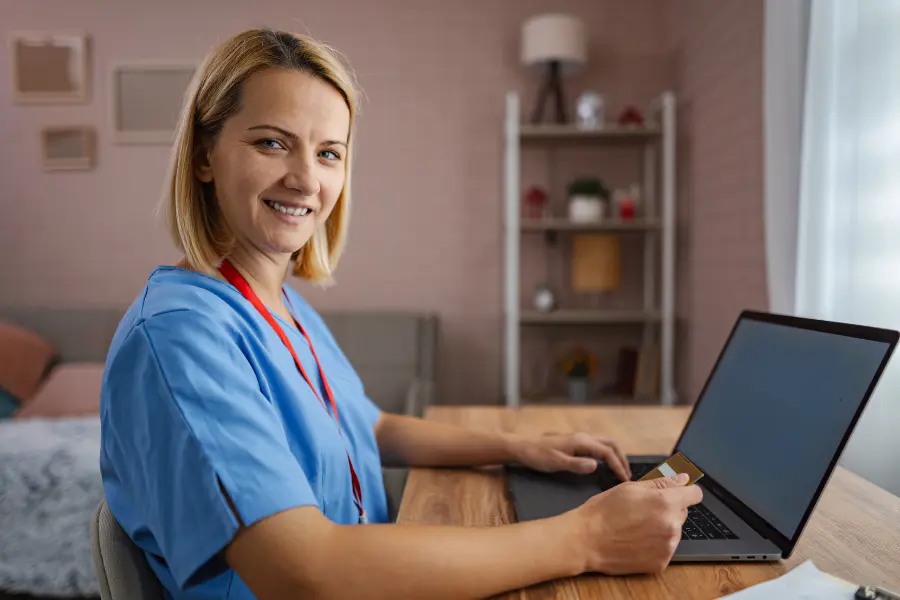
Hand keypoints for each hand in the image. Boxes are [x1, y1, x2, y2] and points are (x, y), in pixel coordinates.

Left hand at [510, 432, 630, 481]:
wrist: (523, 447)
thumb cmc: (538, 456)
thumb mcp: (556, 463)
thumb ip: (576, 465)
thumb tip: (596, 465)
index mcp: (581, 441)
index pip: (607, 453)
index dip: (618, 466)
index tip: (625, 480)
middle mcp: (583, 437)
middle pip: (611, 444)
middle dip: (622, 458)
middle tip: (627, 475)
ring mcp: (580, 438)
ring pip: (605, 443)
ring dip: (615, 455)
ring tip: (620, 470)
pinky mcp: (576, 442)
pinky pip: (598, 445)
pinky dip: (607, 453)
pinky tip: (605, 465)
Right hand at [569, 473, 702, 574]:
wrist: (586, 540)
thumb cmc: (604, 510)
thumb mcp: (630, 488)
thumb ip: (662, 482)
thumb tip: (684, 478)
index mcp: (665, 502)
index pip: (695, 494)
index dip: (685, 491)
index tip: (675, 494)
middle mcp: (672, 525)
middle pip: (682, 513)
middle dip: (668, 510)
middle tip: (642, 511)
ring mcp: (668, 546)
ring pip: (674, 531)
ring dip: (661, 527)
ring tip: (636, 527)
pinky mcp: (661, 563)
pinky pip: (665, 548)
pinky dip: (655, 545)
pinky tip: (636, 541)